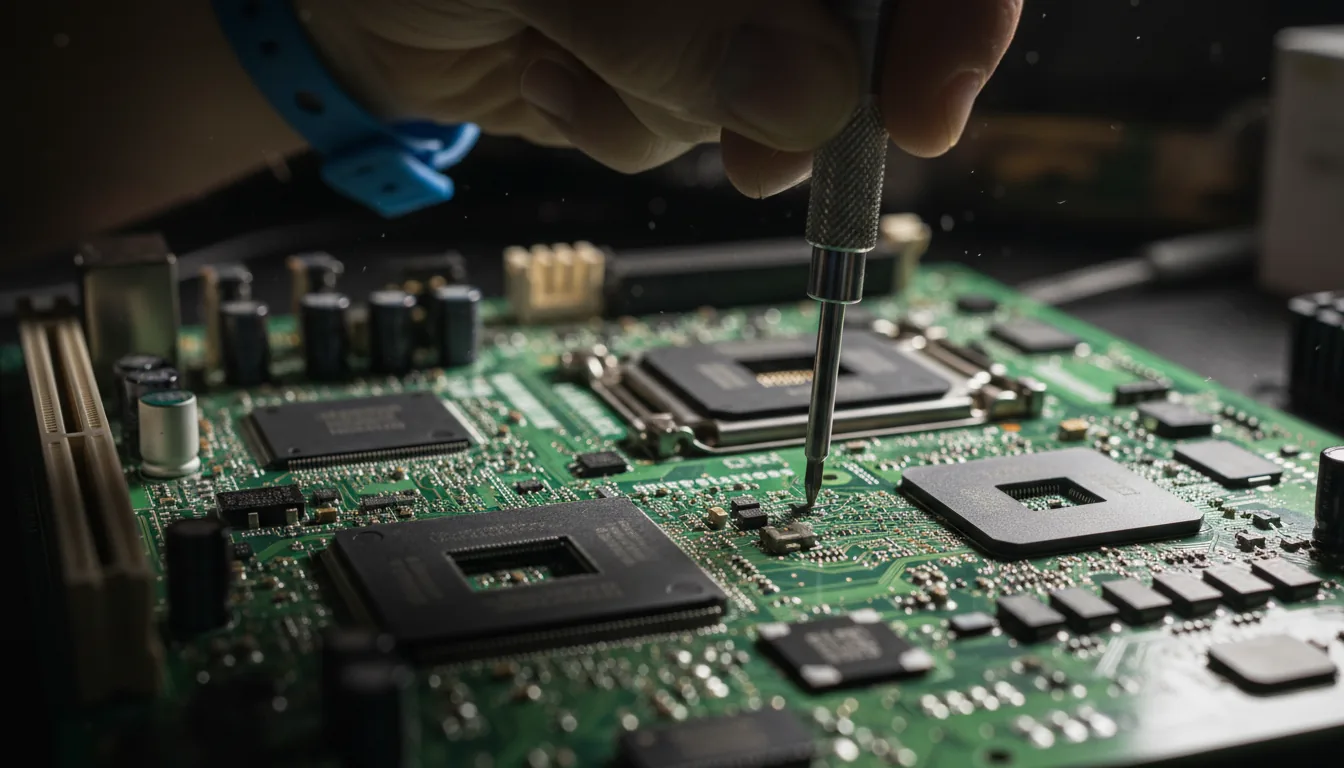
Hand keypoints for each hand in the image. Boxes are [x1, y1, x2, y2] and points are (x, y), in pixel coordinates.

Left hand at [298, 0, 1021, 196]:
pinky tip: (549, 71)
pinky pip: (698, 124)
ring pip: (780, 85)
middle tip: (748, 151)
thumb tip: (808, 94)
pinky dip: (624, 125)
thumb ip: (676, 13)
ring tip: (563, 53)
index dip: (949, 7)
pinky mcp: (670, 50)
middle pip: (857, 15)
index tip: (923, 101)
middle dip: (802, 88)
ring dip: (674, 105)